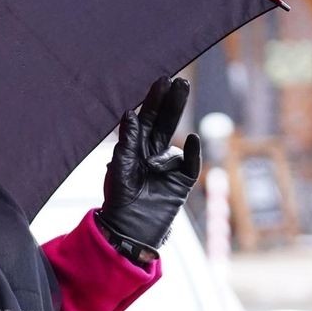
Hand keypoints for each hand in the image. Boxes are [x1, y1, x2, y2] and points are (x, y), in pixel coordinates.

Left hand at [98, 75, 201, 254]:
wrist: (131, 230)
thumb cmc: (119, 200)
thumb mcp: (119, 169)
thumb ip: (126, 143)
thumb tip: (131, 114)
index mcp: (136, 147)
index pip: (147, 118)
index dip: (154, 100)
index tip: (163, 80)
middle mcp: (154, 153)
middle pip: (165, 122)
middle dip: (173, 102)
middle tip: (181, 82)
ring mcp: (170, 166)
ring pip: (176, 138)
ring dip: (177, 118)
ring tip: (177, 100)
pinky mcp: (182, 182)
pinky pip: (190, 163)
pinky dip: (192, 151)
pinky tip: (192, 139)